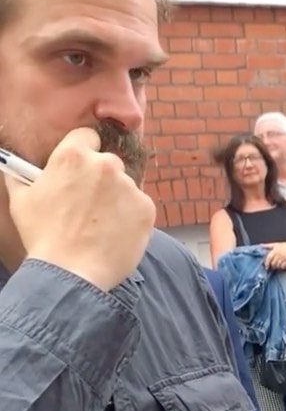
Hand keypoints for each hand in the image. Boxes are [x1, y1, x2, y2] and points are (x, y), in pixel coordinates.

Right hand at [6, 127, 154, 291]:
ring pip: (126, 187)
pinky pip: (139, 208)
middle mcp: (105, 164)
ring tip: (100, 226)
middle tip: (89, 206)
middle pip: (109, 163)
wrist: (71, 273)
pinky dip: (131, 219)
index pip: (87, 137)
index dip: (84, 152)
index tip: (80, 171)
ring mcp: (129, 186)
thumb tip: (14, 167)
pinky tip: (115, 235)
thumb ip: (21, 176)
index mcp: (74, 155)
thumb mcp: (22, 201)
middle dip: (101, 180)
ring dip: (117, 200)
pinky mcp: (146, 209)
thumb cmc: (43, 236)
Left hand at [263, 241, 285, 270]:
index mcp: (274, 250)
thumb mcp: (276, 244)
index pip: (268, 258)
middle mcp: (278, 254)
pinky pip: (283, 266)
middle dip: (272, 266)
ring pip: (278, 265)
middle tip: (273, 267)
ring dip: (277, 267)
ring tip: (277, 266)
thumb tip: (260, 245)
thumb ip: (268, 245)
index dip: (266, 263)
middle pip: (273, 263)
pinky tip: (282, 266)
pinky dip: (282, 267)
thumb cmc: (284, 246)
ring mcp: (283, 257)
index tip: (266, 267)